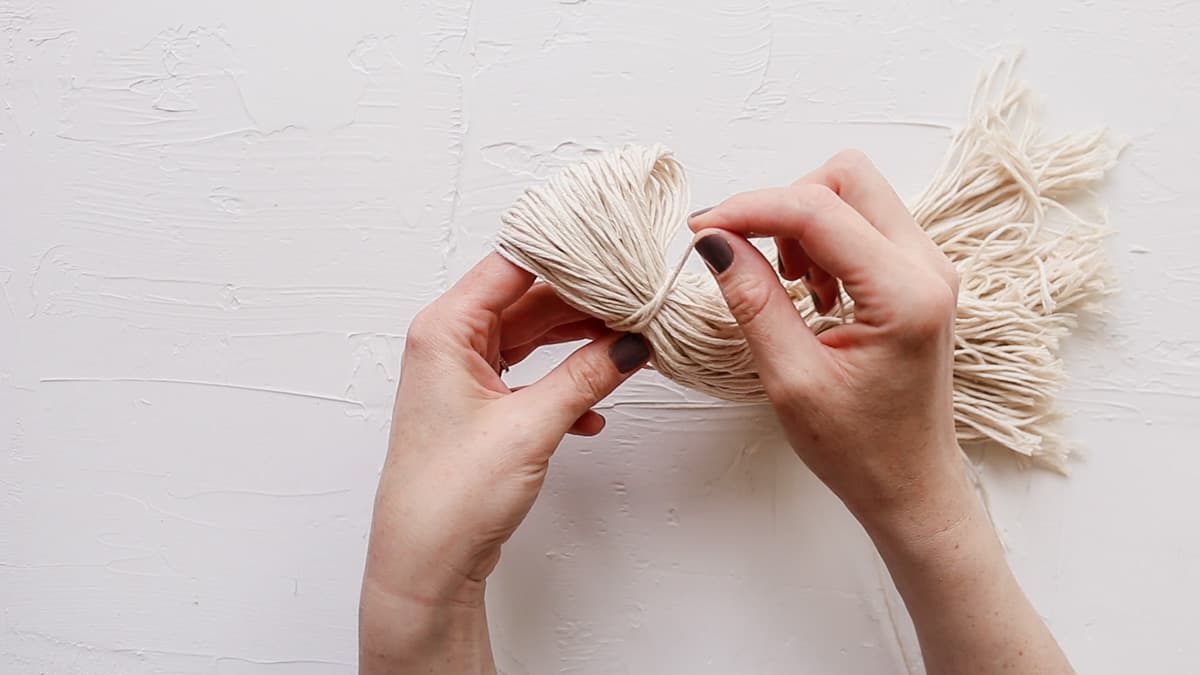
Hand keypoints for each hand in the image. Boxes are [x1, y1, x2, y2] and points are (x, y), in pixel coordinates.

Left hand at [360, 253, 649, 672]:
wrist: (423, 566)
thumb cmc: (448, 497)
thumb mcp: (530, 428)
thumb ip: (586, 376)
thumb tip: (633, 343)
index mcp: (445, 329)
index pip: (513, 263)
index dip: (567, 251)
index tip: (616, 245)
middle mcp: (449, 343)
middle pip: (528, 298)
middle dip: (585, 301)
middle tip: (638, 299)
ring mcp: (464, 376)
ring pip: (533, 336)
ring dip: (579, 342)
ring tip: (631, 342)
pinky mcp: (481, 408)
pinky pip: (531, 375)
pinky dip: (565, 384)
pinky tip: (596, 407)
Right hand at [689, 150, 1071, 673]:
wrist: (911, 485)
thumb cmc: (859, 448)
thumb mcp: (791, 379)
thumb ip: (753, 301)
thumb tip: (715, 241)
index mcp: (905, 293)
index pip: (817, 210)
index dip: (750, 209)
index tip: (701, 230)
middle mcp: (928, 266)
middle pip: (846, 176)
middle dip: (783, 204)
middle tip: (748, 256)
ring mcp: (928, 266)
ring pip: (854, 194)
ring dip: (804, 224)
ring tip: (789, 289)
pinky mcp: (917, 274)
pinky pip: (863, 223)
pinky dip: (823, 241)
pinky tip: (812, 294)